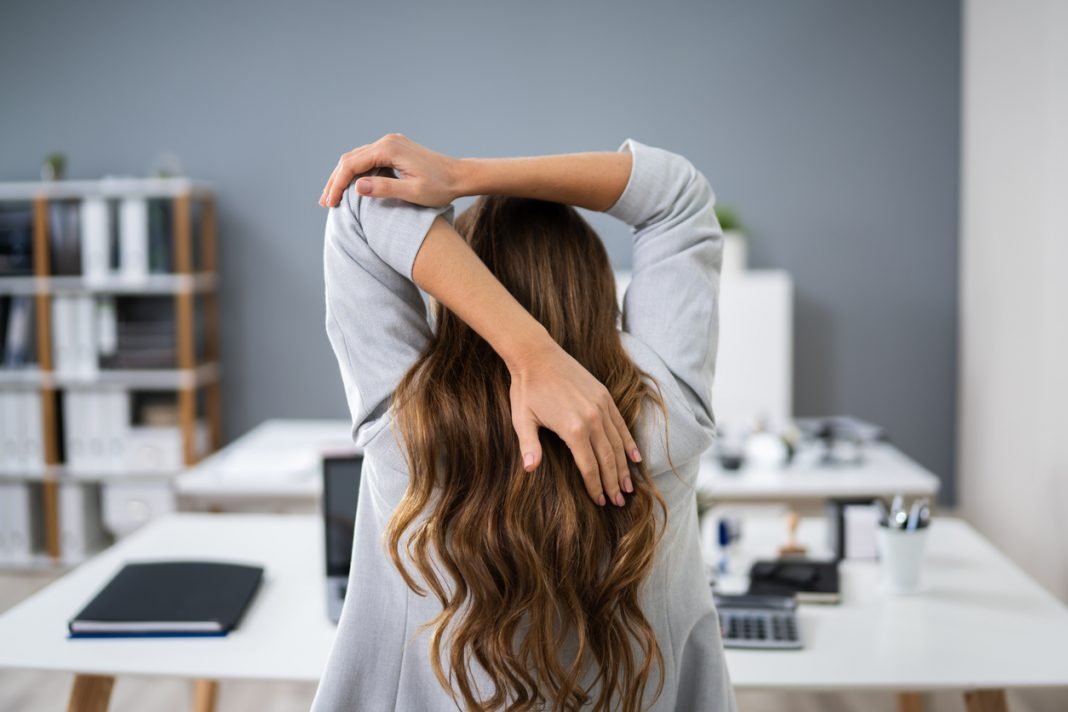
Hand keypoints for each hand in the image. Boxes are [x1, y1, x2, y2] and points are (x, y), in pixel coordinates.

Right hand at [319, 133, 459, 207]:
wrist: (459, 176)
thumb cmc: (440, 187)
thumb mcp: (413, 192)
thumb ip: (384, 188)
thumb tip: (357, 185)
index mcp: (389, 149)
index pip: (352, 165)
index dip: (337, 185)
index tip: (330, 204)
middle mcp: (387, 141)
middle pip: (350, 159)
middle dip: (335, 181)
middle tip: (324, 203)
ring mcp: (391, 143)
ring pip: (357, 157)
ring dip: (343, 176)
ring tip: (332, 197)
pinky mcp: (395, 149)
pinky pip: (368, 158)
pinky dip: (356, 172)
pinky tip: (351, 186)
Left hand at [508, 339, 641, 507]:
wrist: (537, 354)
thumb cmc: (526, 390)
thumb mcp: (522, 420)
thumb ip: (529, 445)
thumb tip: (530, 469)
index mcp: (572, 429)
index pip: (589, 466)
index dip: (595, 486)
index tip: (599, 502)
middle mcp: (592, 419)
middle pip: (608, 459)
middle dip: (613, 483)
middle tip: (619, 502)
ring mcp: (601, 407)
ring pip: (618, 444)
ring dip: (624, 467)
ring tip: (628, 487)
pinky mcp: (605, 396)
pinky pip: (621, 424)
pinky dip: (629, 442)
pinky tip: (635, 457)